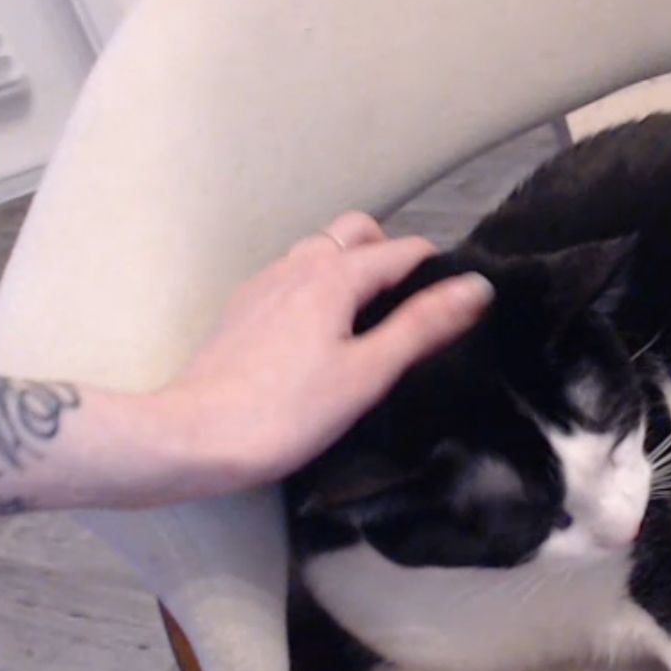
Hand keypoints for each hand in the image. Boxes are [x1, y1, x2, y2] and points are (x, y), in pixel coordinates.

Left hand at [153, 212, 491, 495]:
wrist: (194, 437)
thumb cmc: (289, 411)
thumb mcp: (368, 374)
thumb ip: (422, 326)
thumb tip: (476, 285)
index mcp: (335, 274)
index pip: (404, 249)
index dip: (437, 271)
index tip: (456, 305)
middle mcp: (299, 263)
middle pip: (357, 232)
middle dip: (390, 254)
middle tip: (407, 307)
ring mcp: (265, 282)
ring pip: (321, 250)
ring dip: (351, 267)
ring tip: (366, 321)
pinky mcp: (243, 307)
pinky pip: (293, 275)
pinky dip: (319, 286)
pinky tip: (319, 334)